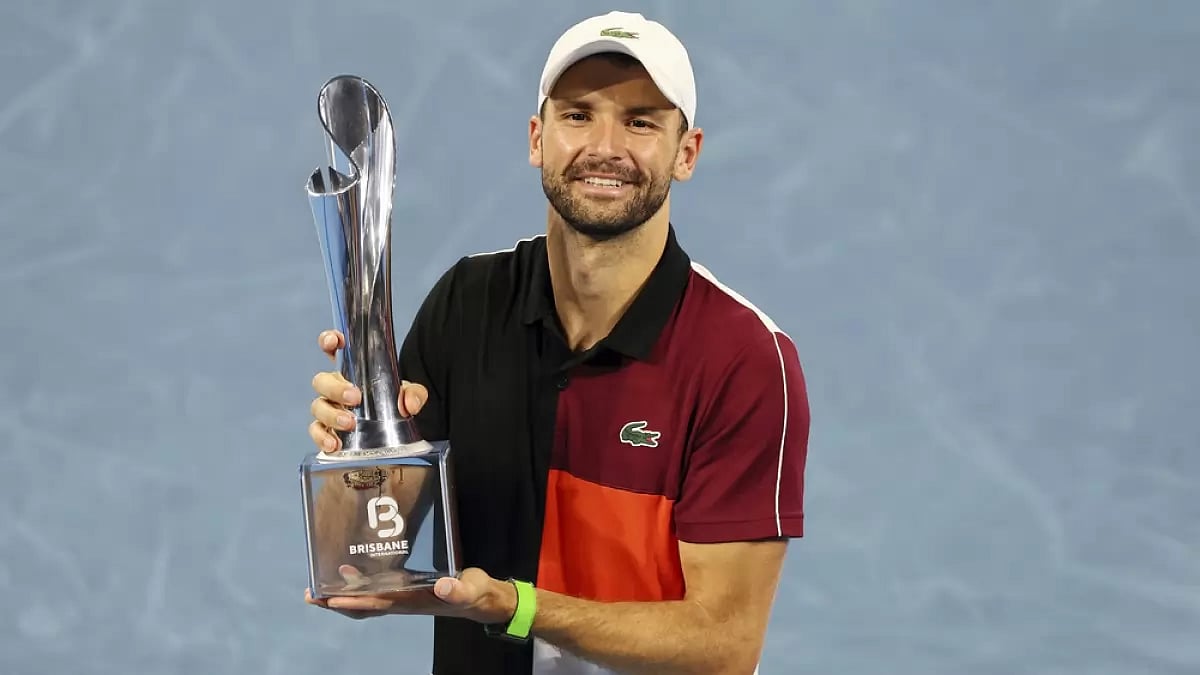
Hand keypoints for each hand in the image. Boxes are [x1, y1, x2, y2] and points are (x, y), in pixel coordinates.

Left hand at [304, 566, 516, 623]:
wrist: (480, 598)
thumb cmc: (474, 593)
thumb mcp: (470, 588)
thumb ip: (458, 589)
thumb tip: (443, 586)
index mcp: (411, 601)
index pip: (374, 603)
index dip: (350, 600)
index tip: (327, 596)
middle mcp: (401, 600)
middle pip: (361, 606)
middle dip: (335, 601)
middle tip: (311, 593)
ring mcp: (402, 596)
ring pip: (365, 599)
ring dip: (342, 593)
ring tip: (321, 583)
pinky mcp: (406, 587)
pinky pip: (376, 588)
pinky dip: (359, 583)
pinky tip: (351, 570)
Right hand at [308, 329, 429, 452]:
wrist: (394, 430)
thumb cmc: (394, 403)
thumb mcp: (409, 394)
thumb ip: (414, 394)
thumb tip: (410, 404)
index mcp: (352, 371)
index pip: (335, 350)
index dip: (329, 341)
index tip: (335, 341)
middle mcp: (336, 387)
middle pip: (321, 381)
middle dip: (335, 388)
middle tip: (355, 398)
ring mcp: (329, 409)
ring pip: (318, 406)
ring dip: (331, 414)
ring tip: (349, 424)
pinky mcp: (327, 430)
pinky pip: (316, 431)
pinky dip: (322, 437)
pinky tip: (334, 444)